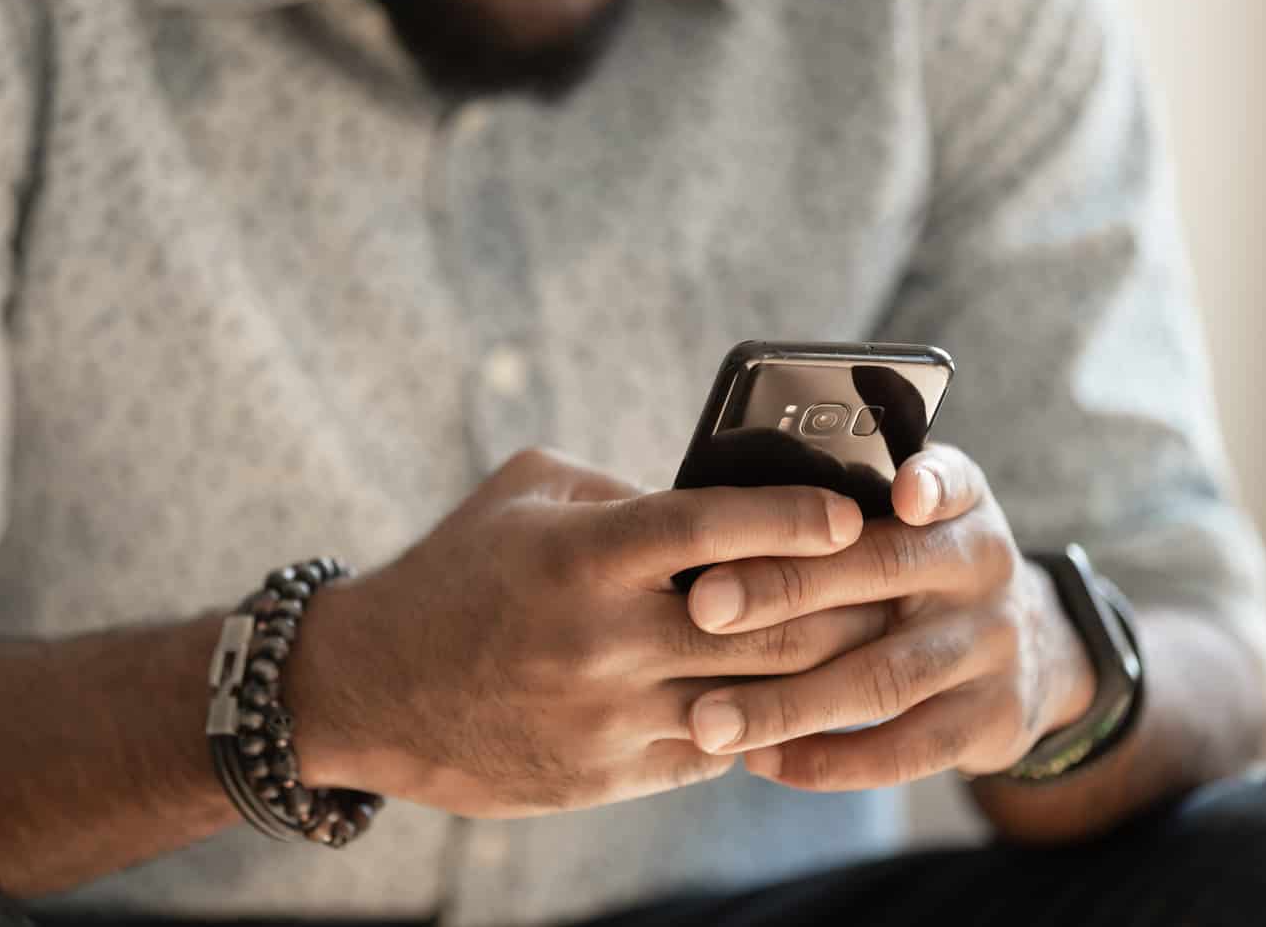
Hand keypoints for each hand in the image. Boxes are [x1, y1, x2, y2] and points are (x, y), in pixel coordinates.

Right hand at [290, 448, 880, 817]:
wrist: (371, 690)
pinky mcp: (610, 773)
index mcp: (583, 554)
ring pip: (757, 697)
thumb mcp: (527, 496)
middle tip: (893, 581)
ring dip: (824, 671)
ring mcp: (609, 716)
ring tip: (870, 643)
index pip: (716, 527)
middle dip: (844, 602)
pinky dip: (764, 720)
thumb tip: (722, 500)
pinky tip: (795, 697)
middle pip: (765, 623)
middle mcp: (603, 639)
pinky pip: (718, 751)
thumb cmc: (456, 571)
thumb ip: (625, 492)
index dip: (797, 516)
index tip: (852, 513)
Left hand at [681, 444, 1096, 788]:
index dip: (929, 485)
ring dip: (787, 703)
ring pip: (883, 678)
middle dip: (784, 588)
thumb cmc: (923, 572)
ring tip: (710, 718)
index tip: (900, 493)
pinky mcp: (989, 721)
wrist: (1033, 653)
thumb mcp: (916, 521)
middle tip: (703, 606)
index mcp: (960, 507)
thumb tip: (722, 514)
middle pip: (882, 572)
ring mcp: (991, 648)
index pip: (951, 482)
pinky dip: (828, 761)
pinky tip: (762, 759)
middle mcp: (983, 569)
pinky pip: (902, 750)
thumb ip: (848, 504)